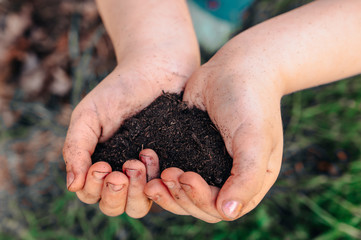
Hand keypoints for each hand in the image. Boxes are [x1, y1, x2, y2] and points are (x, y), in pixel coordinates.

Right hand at [63, 49, 197, 216]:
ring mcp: (148, 172)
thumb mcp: (89, 116)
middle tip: (123, 168)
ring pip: (139, 206)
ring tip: (140, 159)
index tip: (102, 167)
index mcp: (100, 163)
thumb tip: (71, 186)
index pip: (90, 194)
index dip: (94, 188)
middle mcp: (123, 172)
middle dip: (116, 193)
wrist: (156, 70)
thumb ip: (76, 147)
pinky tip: (154, 155)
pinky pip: (165, 190)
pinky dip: (158, 182)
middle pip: (115, 206)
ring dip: (136, 190)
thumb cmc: (119, 90)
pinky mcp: (172, 165)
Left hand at [145, 36, 283, 221]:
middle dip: (178, 197)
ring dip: (165, 190)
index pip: (221, 209)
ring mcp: (207, 164)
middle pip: (198, 205)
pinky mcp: (190, 149)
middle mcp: (228, 177)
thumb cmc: (251, 101)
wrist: (237, 67)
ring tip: (151, 178)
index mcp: (249, 181)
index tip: (185, 176)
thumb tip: (228, 213)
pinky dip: (159, 173)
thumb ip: (247, 177)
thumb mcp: (255, 139)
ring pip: (182, 192)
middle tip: (162, 178)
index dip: (200, 201)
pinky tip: (146, 163)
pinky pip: (173, 169)